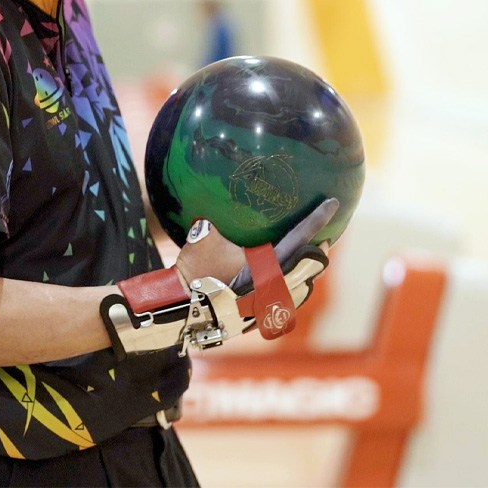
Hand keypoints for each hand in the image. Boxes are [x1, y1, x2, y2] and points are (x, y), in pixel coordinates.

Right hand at [101, 199, 339, 357]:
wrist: (182, 310)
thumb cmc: (195, 273)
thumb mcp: (204, 238)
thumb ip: (215, 222)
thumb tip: (215, 198)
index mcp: (269, 266)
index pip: (301, 237)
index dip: (317, 219)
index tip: (333, 203)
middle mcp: (275, 287)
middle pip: (309, 265)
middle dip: (318, 251)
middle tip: (324, 239)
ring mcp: (269, 306)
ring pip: (299, 286)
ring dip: (305, 272)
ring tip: (307, 260)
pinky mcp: (258, 318)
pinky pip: (283, 300)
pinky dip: (289, 287)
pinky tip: (280, 283)